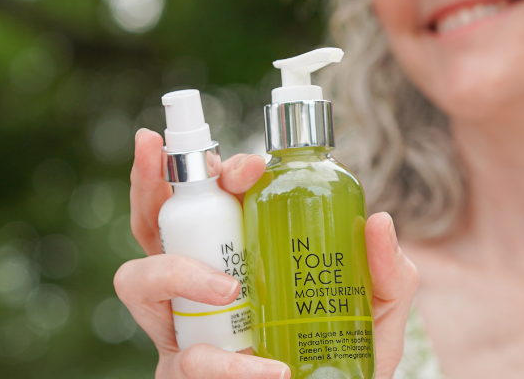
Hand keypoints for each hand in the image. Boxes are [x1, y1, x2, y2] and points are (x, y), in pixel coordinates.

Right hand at [114, 129, 418, 378]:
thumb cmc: (341, 364)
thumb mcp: (375, 314)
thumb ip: (386, 274)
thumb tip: (378, 222)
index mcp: (238, 257)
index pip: (209, 198)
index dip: (213, 169)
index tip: (250, 167)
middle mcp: (198, 287)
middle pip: (150, 224)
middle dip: (147, 186)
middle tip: (177, 172)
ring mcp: (184, 332)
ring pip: (137, 282)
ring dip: (177, 271)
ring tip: (230, 289)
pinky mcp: (183, 378)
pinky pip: (189, 362)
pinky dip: (230, 366)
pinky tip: (271, 369)